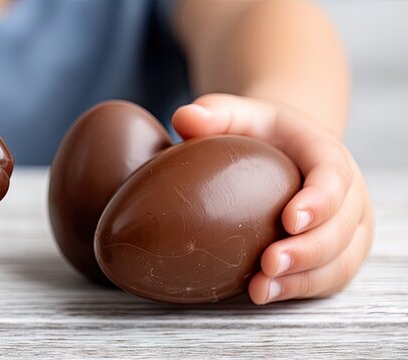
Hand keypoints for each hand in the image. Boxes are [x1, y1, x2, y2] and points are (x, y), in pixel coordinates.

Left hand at [171, 94, 373, 304]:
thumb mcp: (239, 114)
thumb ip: (214, 113)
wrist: (283, 150)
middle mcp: (348, 193)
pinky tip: (264, 294)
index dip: (319, 201)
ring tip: (261, 289)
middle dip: (309, 250)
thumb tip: (183, 116)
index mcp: (327, 155)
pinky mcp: (338, 253)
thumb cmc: (258, 132)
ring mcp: (348, 227)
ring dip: (303, 279)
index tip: (290, 219)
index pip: (334, 178)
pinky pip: (329, 278)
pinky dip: (300, 289)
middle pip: (342, 227)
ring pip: (340, 260)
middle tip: (269, 264)